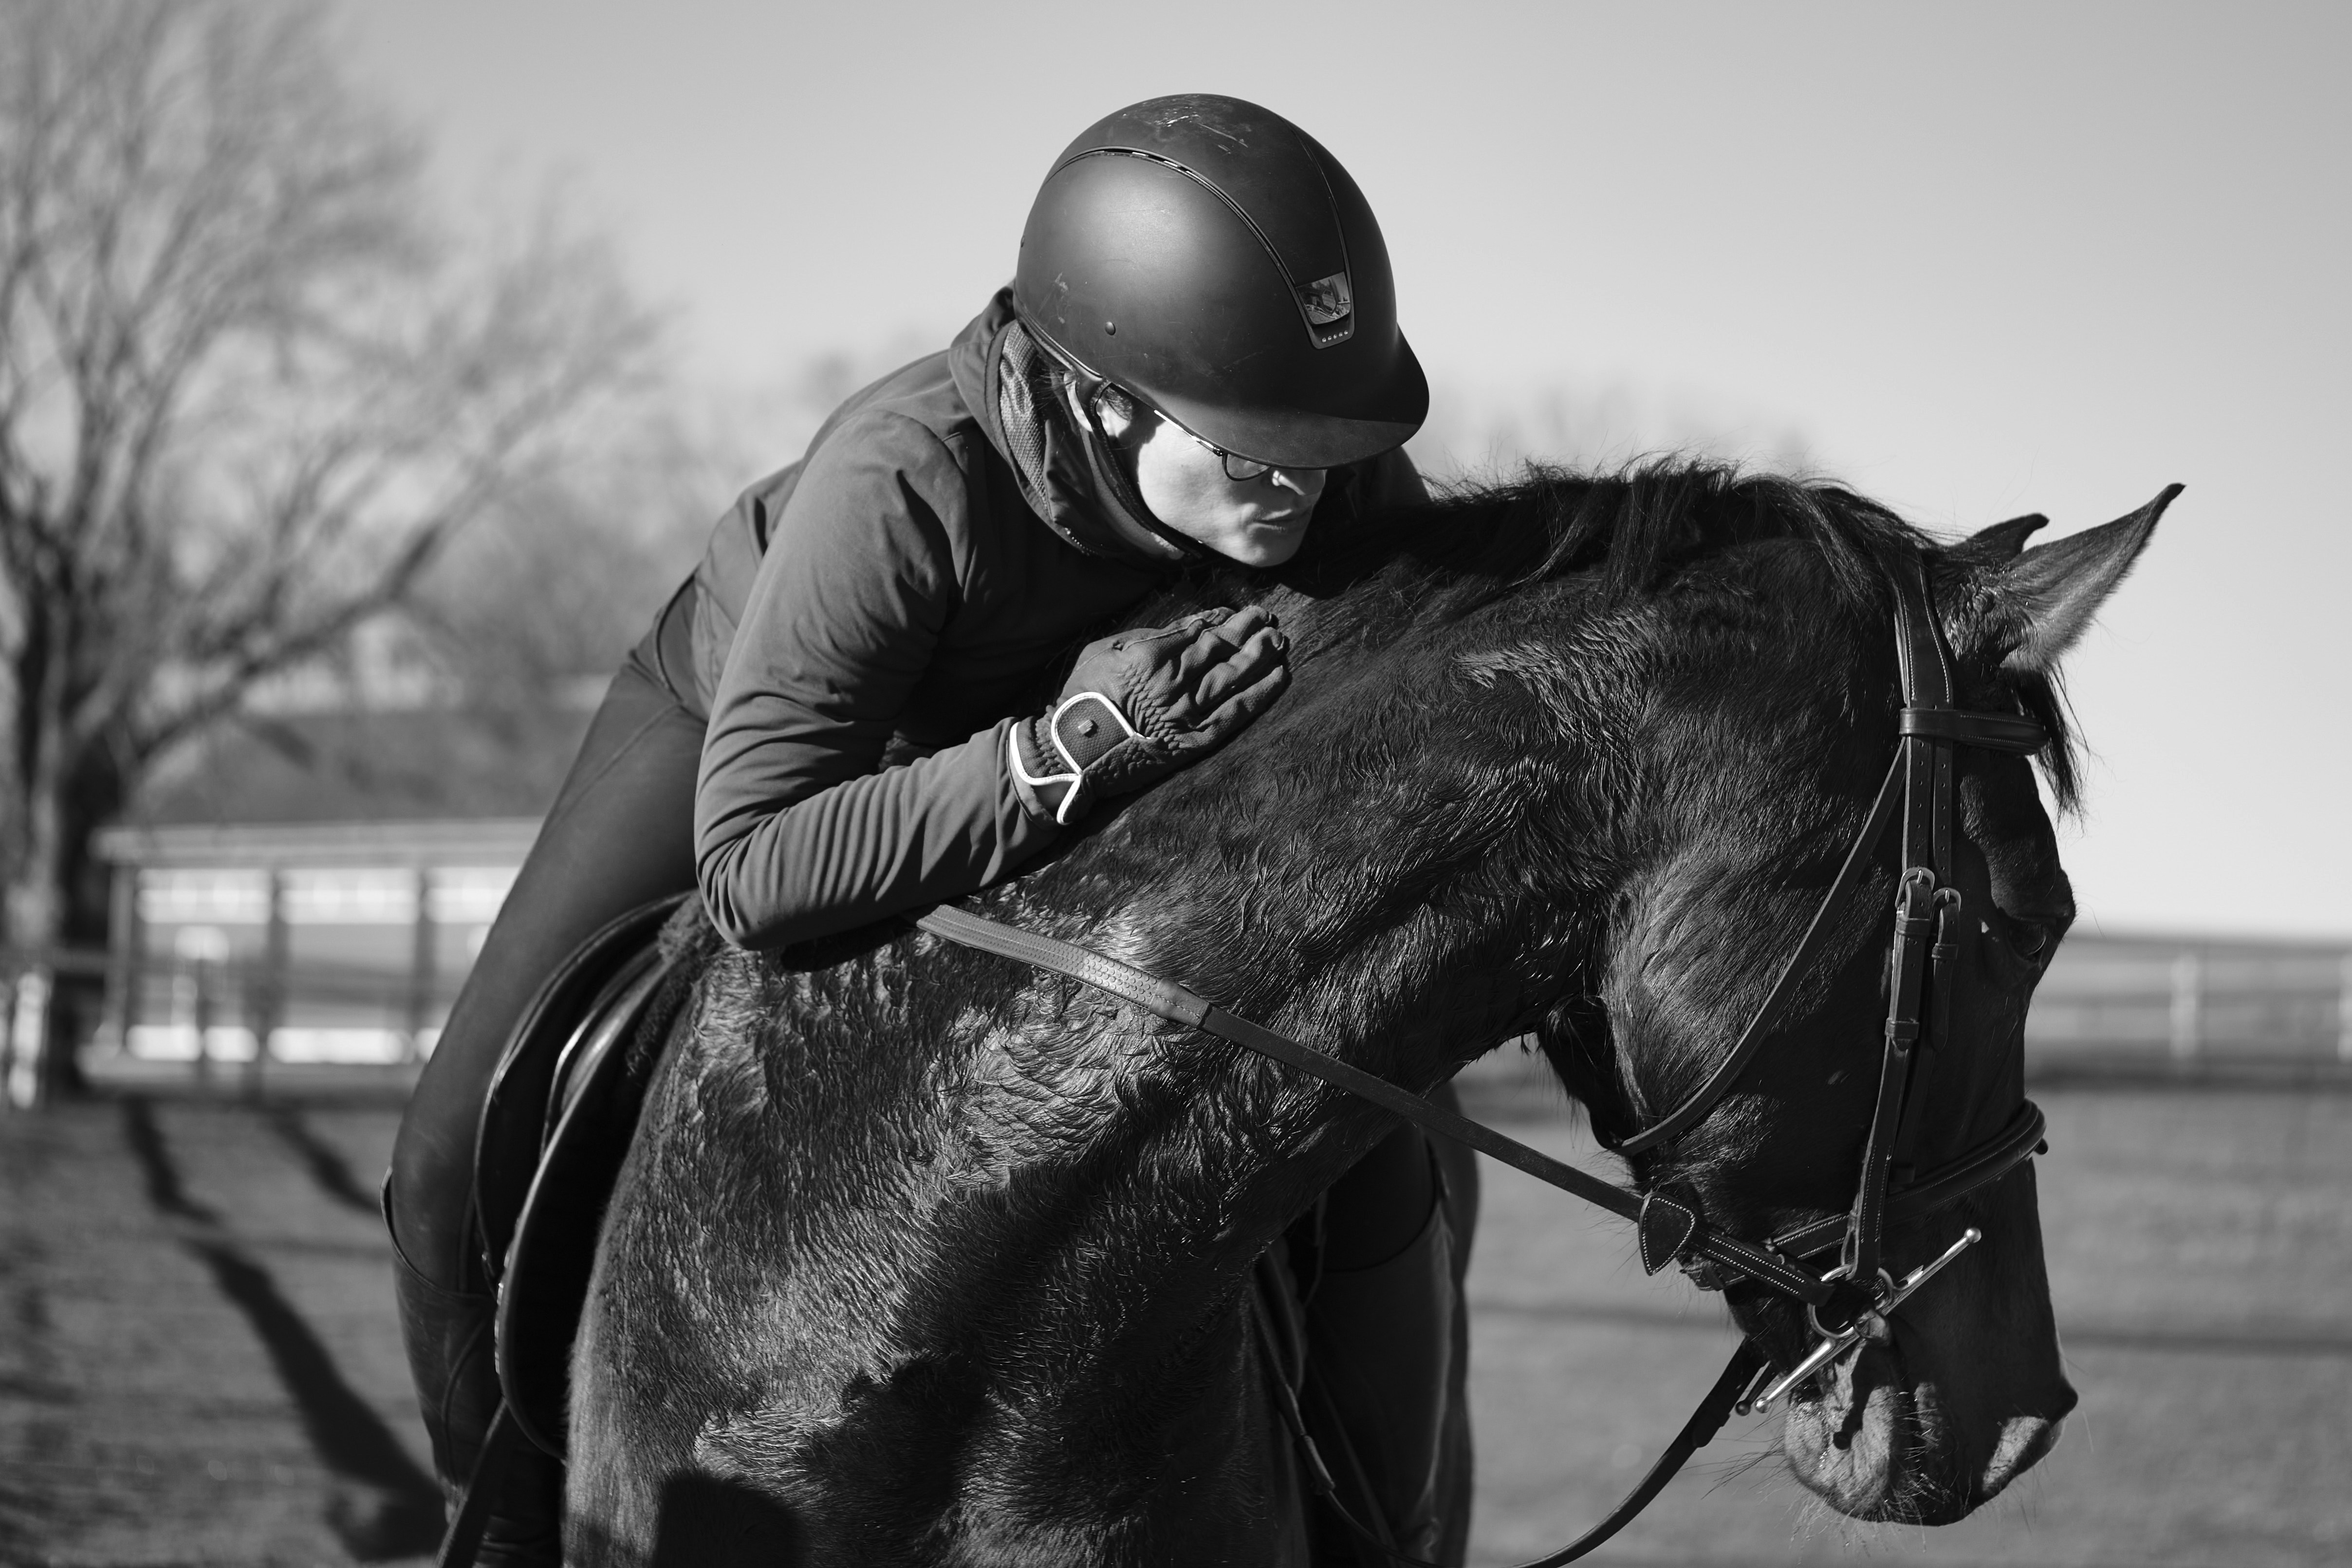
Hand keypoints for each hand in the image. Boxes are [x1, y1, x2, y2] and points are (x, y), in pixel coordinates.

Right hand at [1011, 606, 1289, 823]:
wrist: (1075, 753)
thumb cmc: (1083, 698)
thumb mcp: (1105, 651)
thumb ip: (1148, 636)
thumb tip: (1188, 625)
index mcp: (1151, 656)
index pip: (1199, 631)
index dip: (1224, 620)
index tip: (1240, 613)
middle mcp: (1176, 682)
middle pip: (1223, 650)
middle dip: (1250, 632)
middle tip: (1270, 619)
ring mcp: (1189, 712)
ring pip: (1236, 677)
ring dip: (1262, 657)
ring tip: (1281, 641)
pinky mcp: (1196, 740)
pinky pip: (1237, 713)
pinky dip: (1261, 694)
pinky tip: (1280, 677)